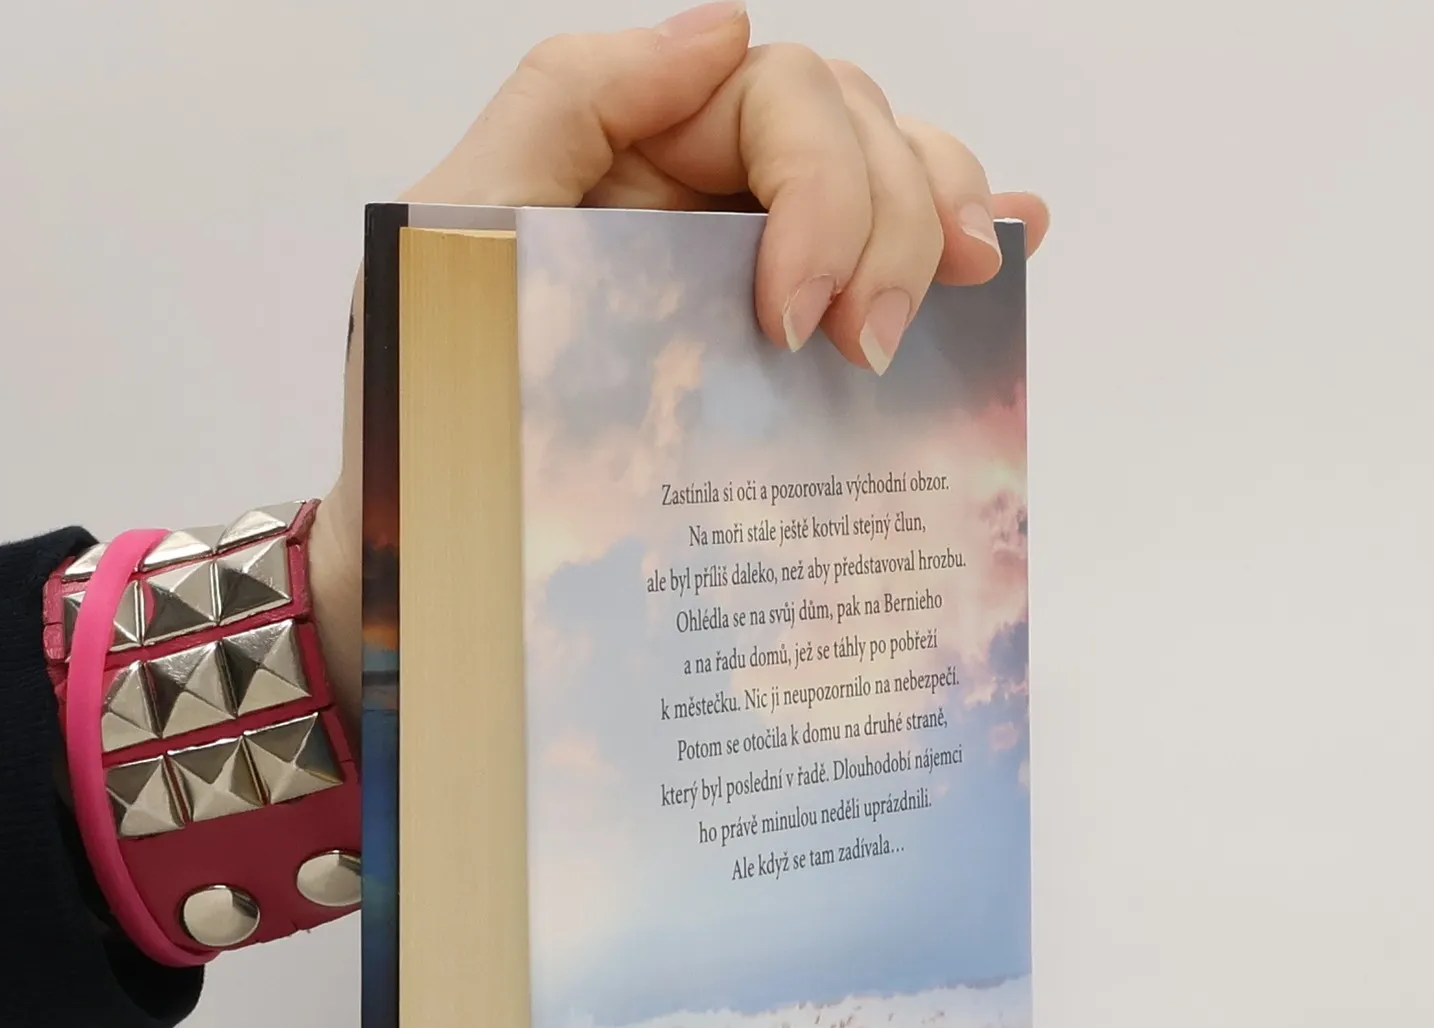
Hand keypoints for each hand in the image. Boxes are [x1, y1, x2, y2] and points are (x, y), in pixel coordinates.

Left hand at [308, 6, 1048, 716]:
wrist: (433, 567)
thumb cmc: (423, 418)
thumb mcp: (450, 236)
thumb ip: (566, 106)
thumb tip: (725, 26)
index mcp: (634, 155)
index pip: (780, 97)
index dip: (819, 187)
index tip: (792, 319)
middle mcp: (703, 197)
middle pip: (857, 131)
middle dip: (891, 221)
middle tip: (869, 350)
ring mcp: (751, 271)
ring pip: (895, 185)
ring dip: (941, 222)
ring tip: (969, 285)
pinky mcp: (780, 356)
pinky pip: (887, 272)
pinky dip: (961, 240)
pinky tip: (1010, 250)